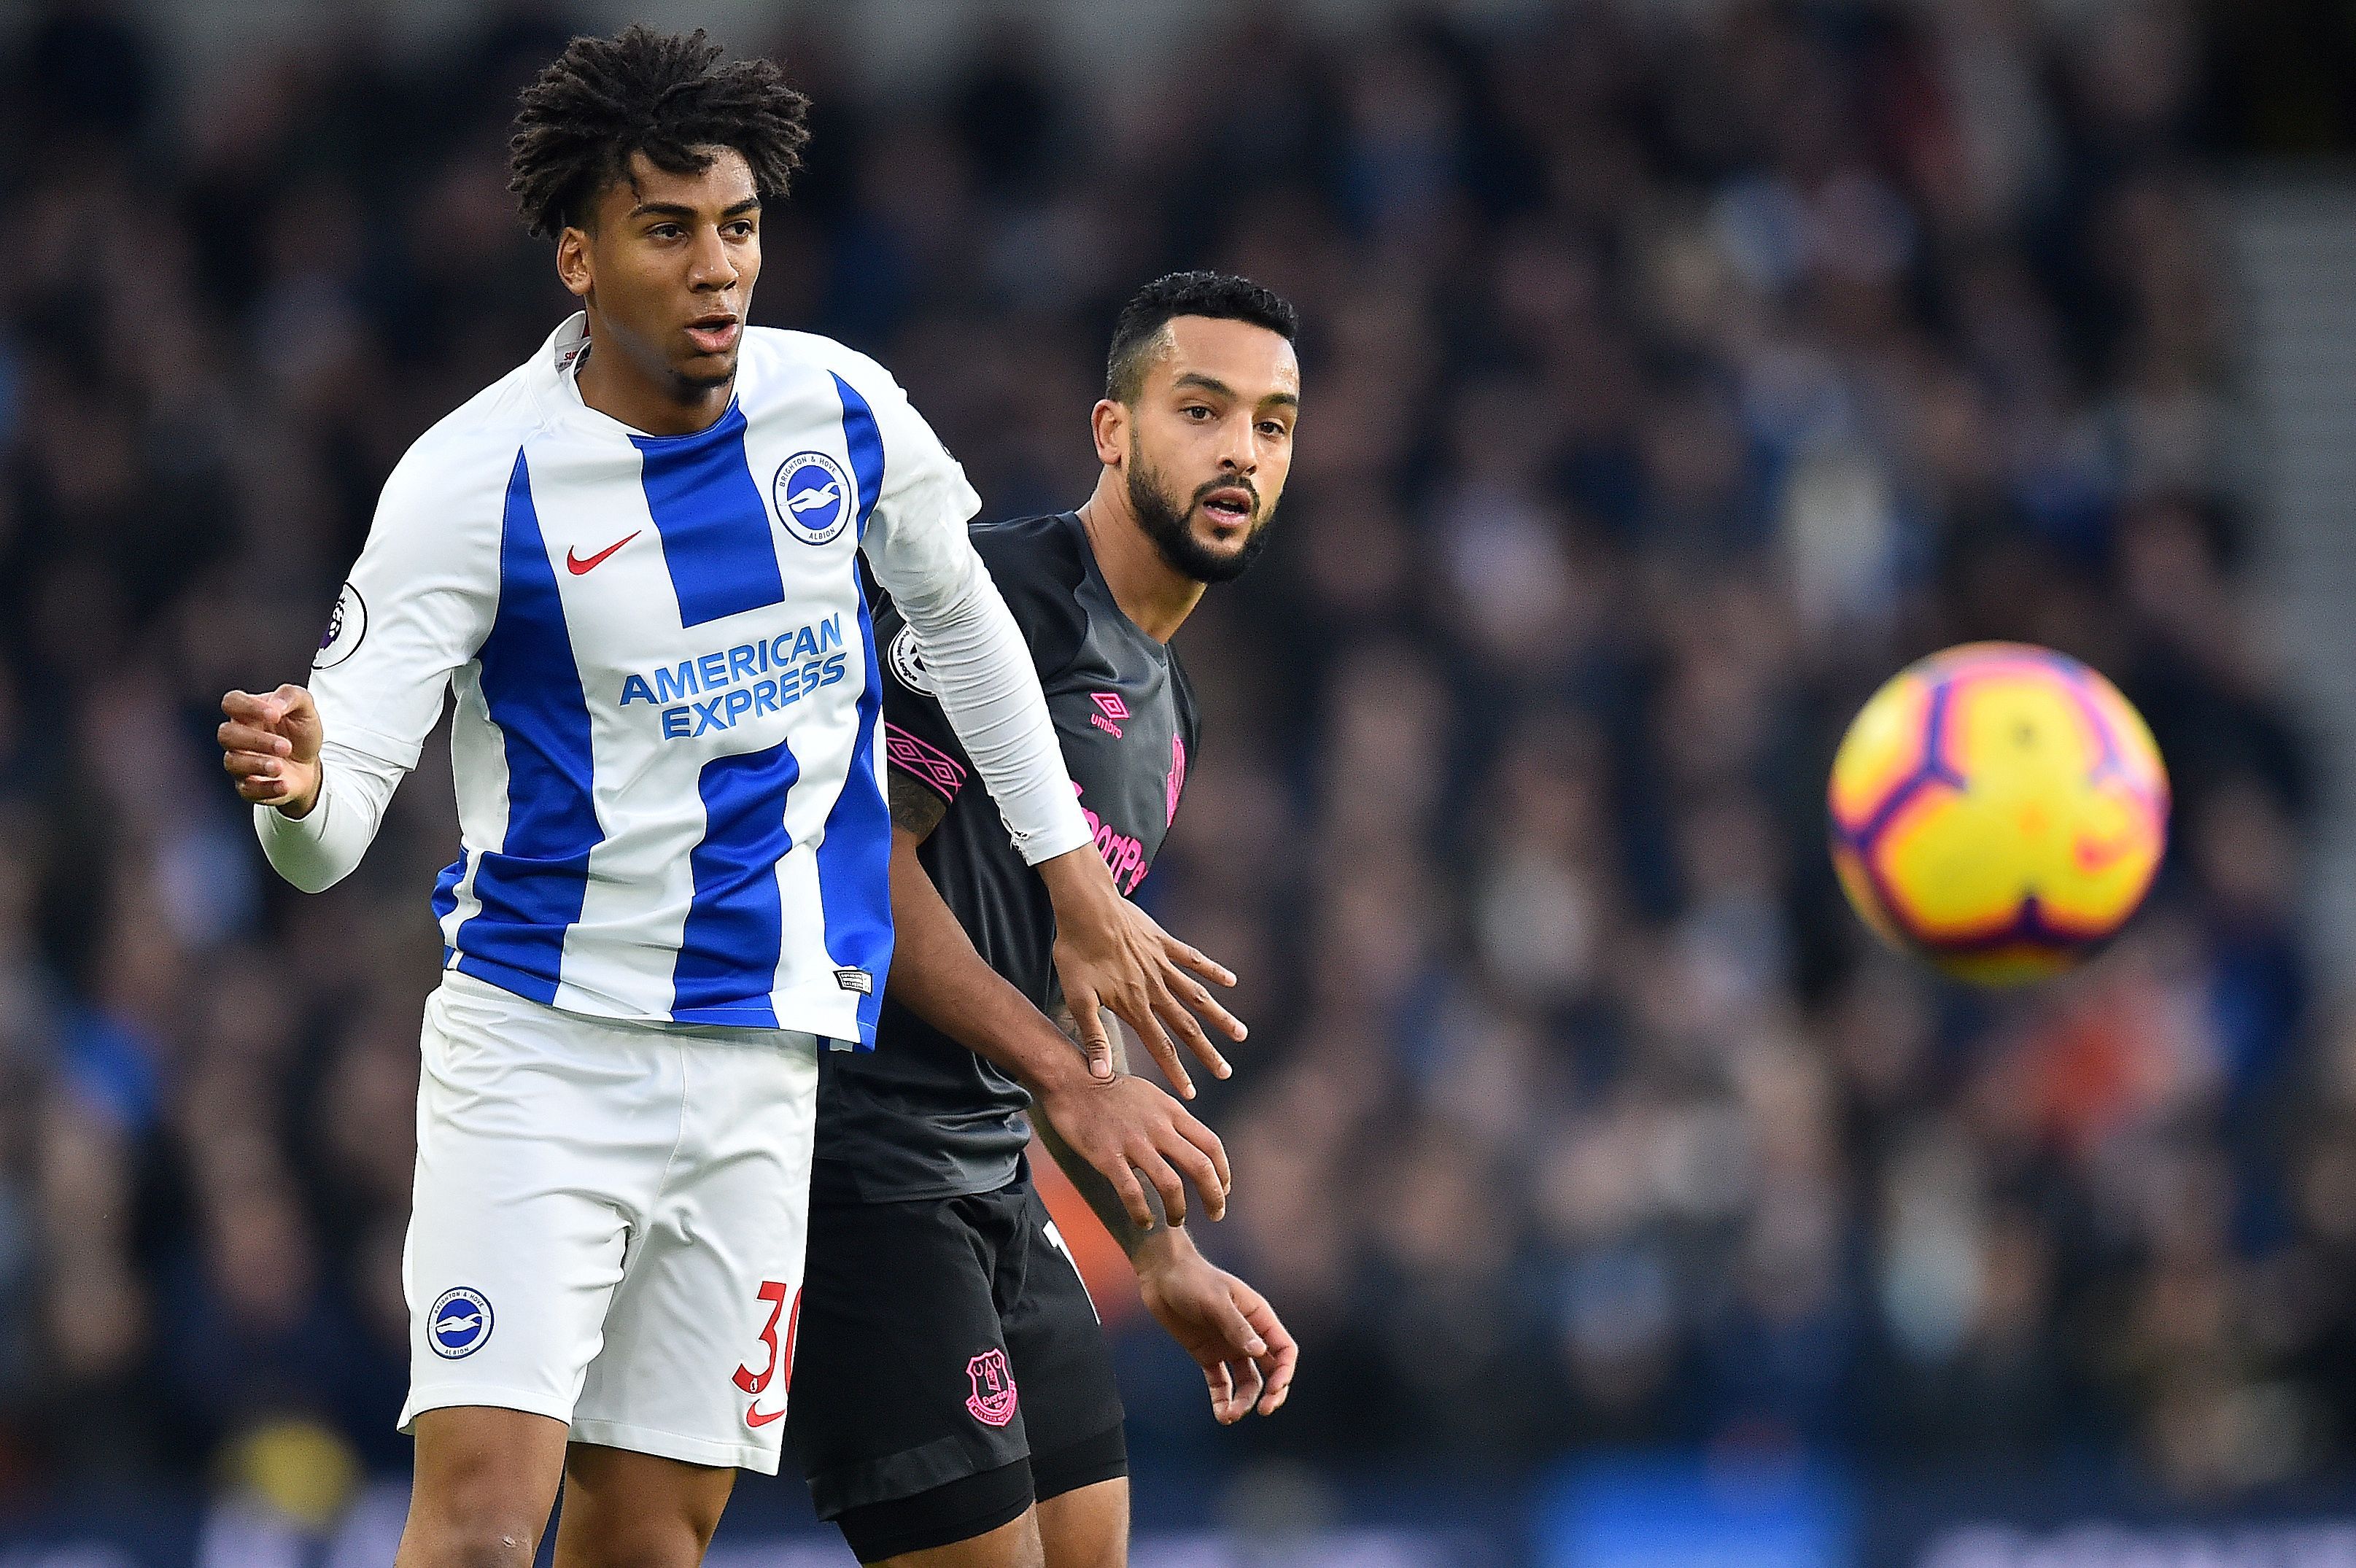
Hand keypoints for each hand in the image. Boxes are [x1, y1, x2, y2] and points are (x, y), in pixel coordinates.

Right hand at [219, 686, 324, 815]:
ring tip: (281, 766)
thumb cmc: (301, 733)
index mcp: (248, 713)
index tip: (275, 714)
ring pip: (232, 762)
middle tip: (285, 746)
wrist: (310, 765)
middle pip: (226, 734)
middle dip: (256, 740)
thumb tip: (275, 704)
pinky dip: (266, 788)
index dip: (248, 706)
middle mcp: (238, 736)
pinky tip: (284, 783)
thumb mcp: (305, 709)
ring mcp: (240, 762)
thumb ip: (292, 696)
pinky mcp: (248, 786)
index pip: (232, 702)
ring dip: (258, 764)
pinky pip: (247, 790)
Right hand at [1035, 1062, 1230, 1229]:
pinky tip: (1144, 1221)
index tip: (1223, 1189)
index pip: (1211, 1145)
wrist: (1070, 1079)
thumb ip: (1170, 1119)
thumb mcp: (1151, 1095)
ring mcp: (1134, 1142)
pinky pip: (1132, 1192)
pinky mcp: (1107, 1156)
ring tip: (1176, 1220)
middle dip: (1214, 1197)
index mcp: (1172, 1111)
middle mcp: (1158, 1127)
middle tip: (1216, 1215)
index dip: (1223, 1172)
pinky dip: (1142, 1213)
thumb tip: (1185, 1143)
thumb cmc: (1108, 1087)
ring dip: (1178, 1210)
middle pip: (1201, 1167)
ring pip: (1171, 1185)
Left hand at [1040, 849, 1243, 1096]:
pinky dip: (1214, 971)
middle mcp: (1155, 989)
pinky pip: (1195, 960)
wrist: (1086, 906)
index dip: (1176, 1072)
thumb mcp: (1077, 998)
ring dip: (1220, 1017)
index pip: (1160, 1046)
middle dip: (1206, 1053)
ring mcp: (1163, 965)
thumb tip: (1101, 1074)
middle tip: (1226, 1073)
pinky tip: (1232, 981)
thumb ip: (1093, 1036)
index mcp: (1134, 1006)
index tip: (1191, 1094)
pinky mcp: (1164, 943)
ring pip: (1198, 997)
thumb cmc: (1077, 952)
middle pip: (1186, 1027)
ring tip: (1241, 1034)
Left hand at [1136, 1230, 1295, 1423]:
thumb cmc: (1192, 1279)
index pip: (1283, 1349)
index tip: (1275, 1389)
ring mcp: (1228, 1346)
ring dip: (1244, 1401)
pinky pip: (1220, 1383)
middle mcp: (1248, 1335)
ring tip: (1230, 1415)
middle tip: (1264, 1410)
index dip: (1285, 1371)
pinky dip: (1222, 1399)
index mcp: (1258, 1317)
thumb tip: (1260, 1352)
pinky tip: (1221, 1415)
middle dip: (1272, 1392)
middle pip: (1271, 1369)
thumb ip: (1236, 1327)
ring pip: (1247, 1381)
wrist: (1161, 1275)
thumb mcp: (1215, 1301)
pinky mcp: (1208, 1355)